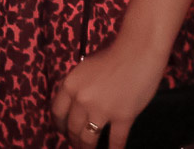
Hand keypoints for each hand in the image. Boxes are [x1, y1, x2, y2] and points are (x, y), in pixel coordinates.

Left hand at [52, 42, 167, 148]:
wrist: (137, 54)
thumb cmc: (111, 58)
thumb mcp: (83, 70)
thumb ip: (77, 87)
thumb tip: (75, 105)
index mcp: (69, 85)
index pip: (57, 112)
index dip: (59, 125)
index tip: (63, 132)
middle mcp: (81, 100)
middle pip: (72, 127)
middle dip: (74, 139)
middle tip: (77, 145)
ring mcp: (101, 110)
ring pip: (89, 137)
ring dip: (88, 147)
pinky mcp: (122, 118)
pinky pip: (115, 141)